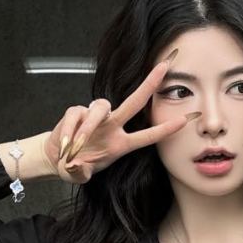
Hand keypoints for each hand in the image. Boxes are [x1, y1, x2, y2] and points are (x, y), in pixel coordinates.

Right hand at [44, 56, 201, 183]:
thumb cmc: (75, 165)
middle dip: (150, 84)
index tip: (185, 120)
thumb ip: (78, 173)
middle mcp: (112, 127)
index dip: (165, 130)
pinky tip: (65, 143)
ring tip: (76, 144)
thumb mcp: (78, 174)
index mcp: (120, 144)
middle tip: (164, 67)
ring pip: (101, 107)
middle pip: (134, 102)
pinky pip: (76, 114)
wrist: (57, 157)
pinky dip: (70, 129)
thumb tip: (76, 166)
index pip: (147, 136)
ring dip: (88, 126)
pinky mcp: (77, 112)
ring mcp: (95, 117)